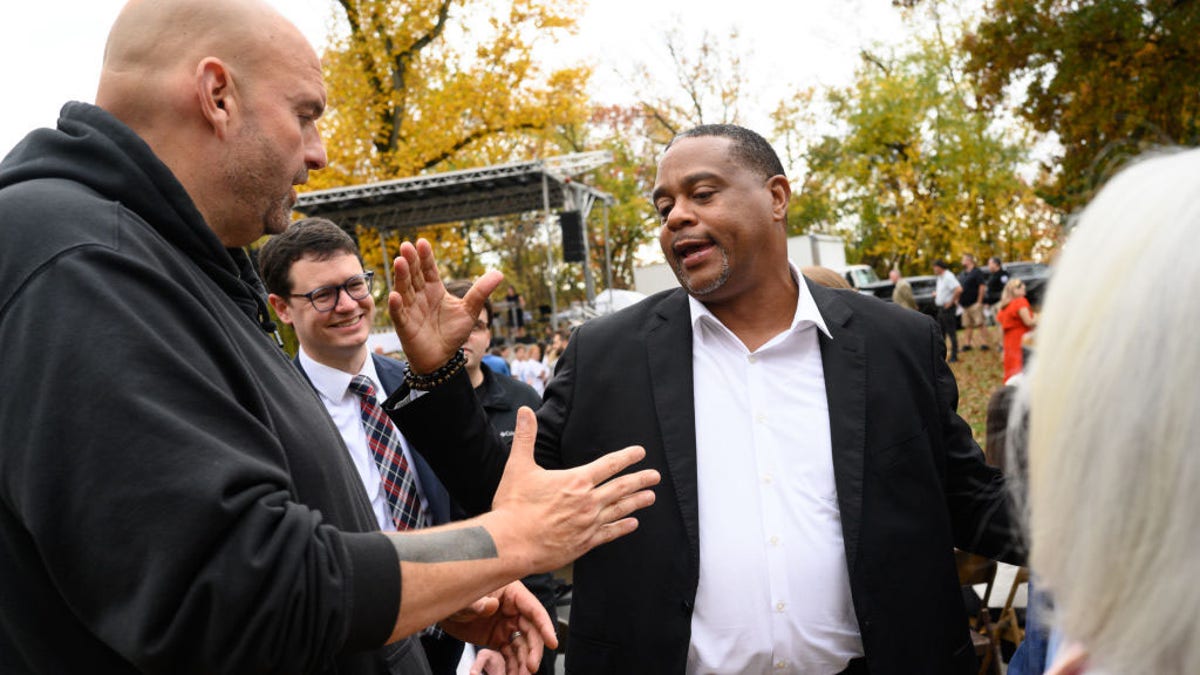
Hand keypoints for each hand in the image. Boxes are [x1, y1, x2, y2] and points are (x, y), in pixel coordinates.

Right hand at [388, 239, 502, 372]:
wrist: (443, 358)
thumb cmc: (453, 333)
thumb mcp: (470, 310)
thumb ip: (481, 291)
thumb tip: (499, 272)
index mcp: (435, 289)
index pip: (429, 269)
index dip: (425, 257)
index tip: (422, 242)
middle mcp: (420, 296)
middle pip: (414, 275)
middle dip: (411, 261)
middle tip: (407, 246)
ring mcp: (411, 309)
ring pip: (404, 290)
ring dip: (401, 277)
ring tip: (400, 262)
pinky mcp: (405, 326)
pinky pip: (399, 314)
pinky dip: (396, 305)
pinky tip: (395, 295)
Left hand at [440, 581, 554, 673]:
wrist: (442, 608)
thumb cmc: (457, 595)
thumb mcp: (466, 598)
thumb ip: (477, 603)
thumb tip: (491, 606)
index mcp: (512, 593)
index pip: (534, 609)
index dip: (545, 626)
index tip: (552, 642)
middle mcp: (513, 610)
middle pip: (531, 632)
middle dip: (533, 651)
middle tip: (531, 668)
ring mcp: (507, 625)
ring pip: (522, 646)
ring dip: (524, 663)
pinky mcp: (498, 638)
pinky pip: (510, 654)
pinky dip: (512, 666)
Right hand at [491, 408, 659, 572]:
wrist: (510, 543)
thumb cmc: (513, 506)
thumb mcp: (518, 466)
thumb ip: (525, 437)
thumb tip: (524, 412)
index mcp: (575, 481)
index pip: (608, 465)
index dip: (626, 457)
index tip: (640, 453)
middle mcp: (587, 502)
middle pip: (621, 488)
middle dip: (640, 480)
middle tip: (655, 476)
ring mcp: (588, 524)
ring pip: (619, 510)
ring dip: (636, 502)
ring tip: (651, 497)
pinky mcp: (583, 543)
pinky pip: (609, 533)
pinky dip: (622, 527)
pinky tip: (633, 524)